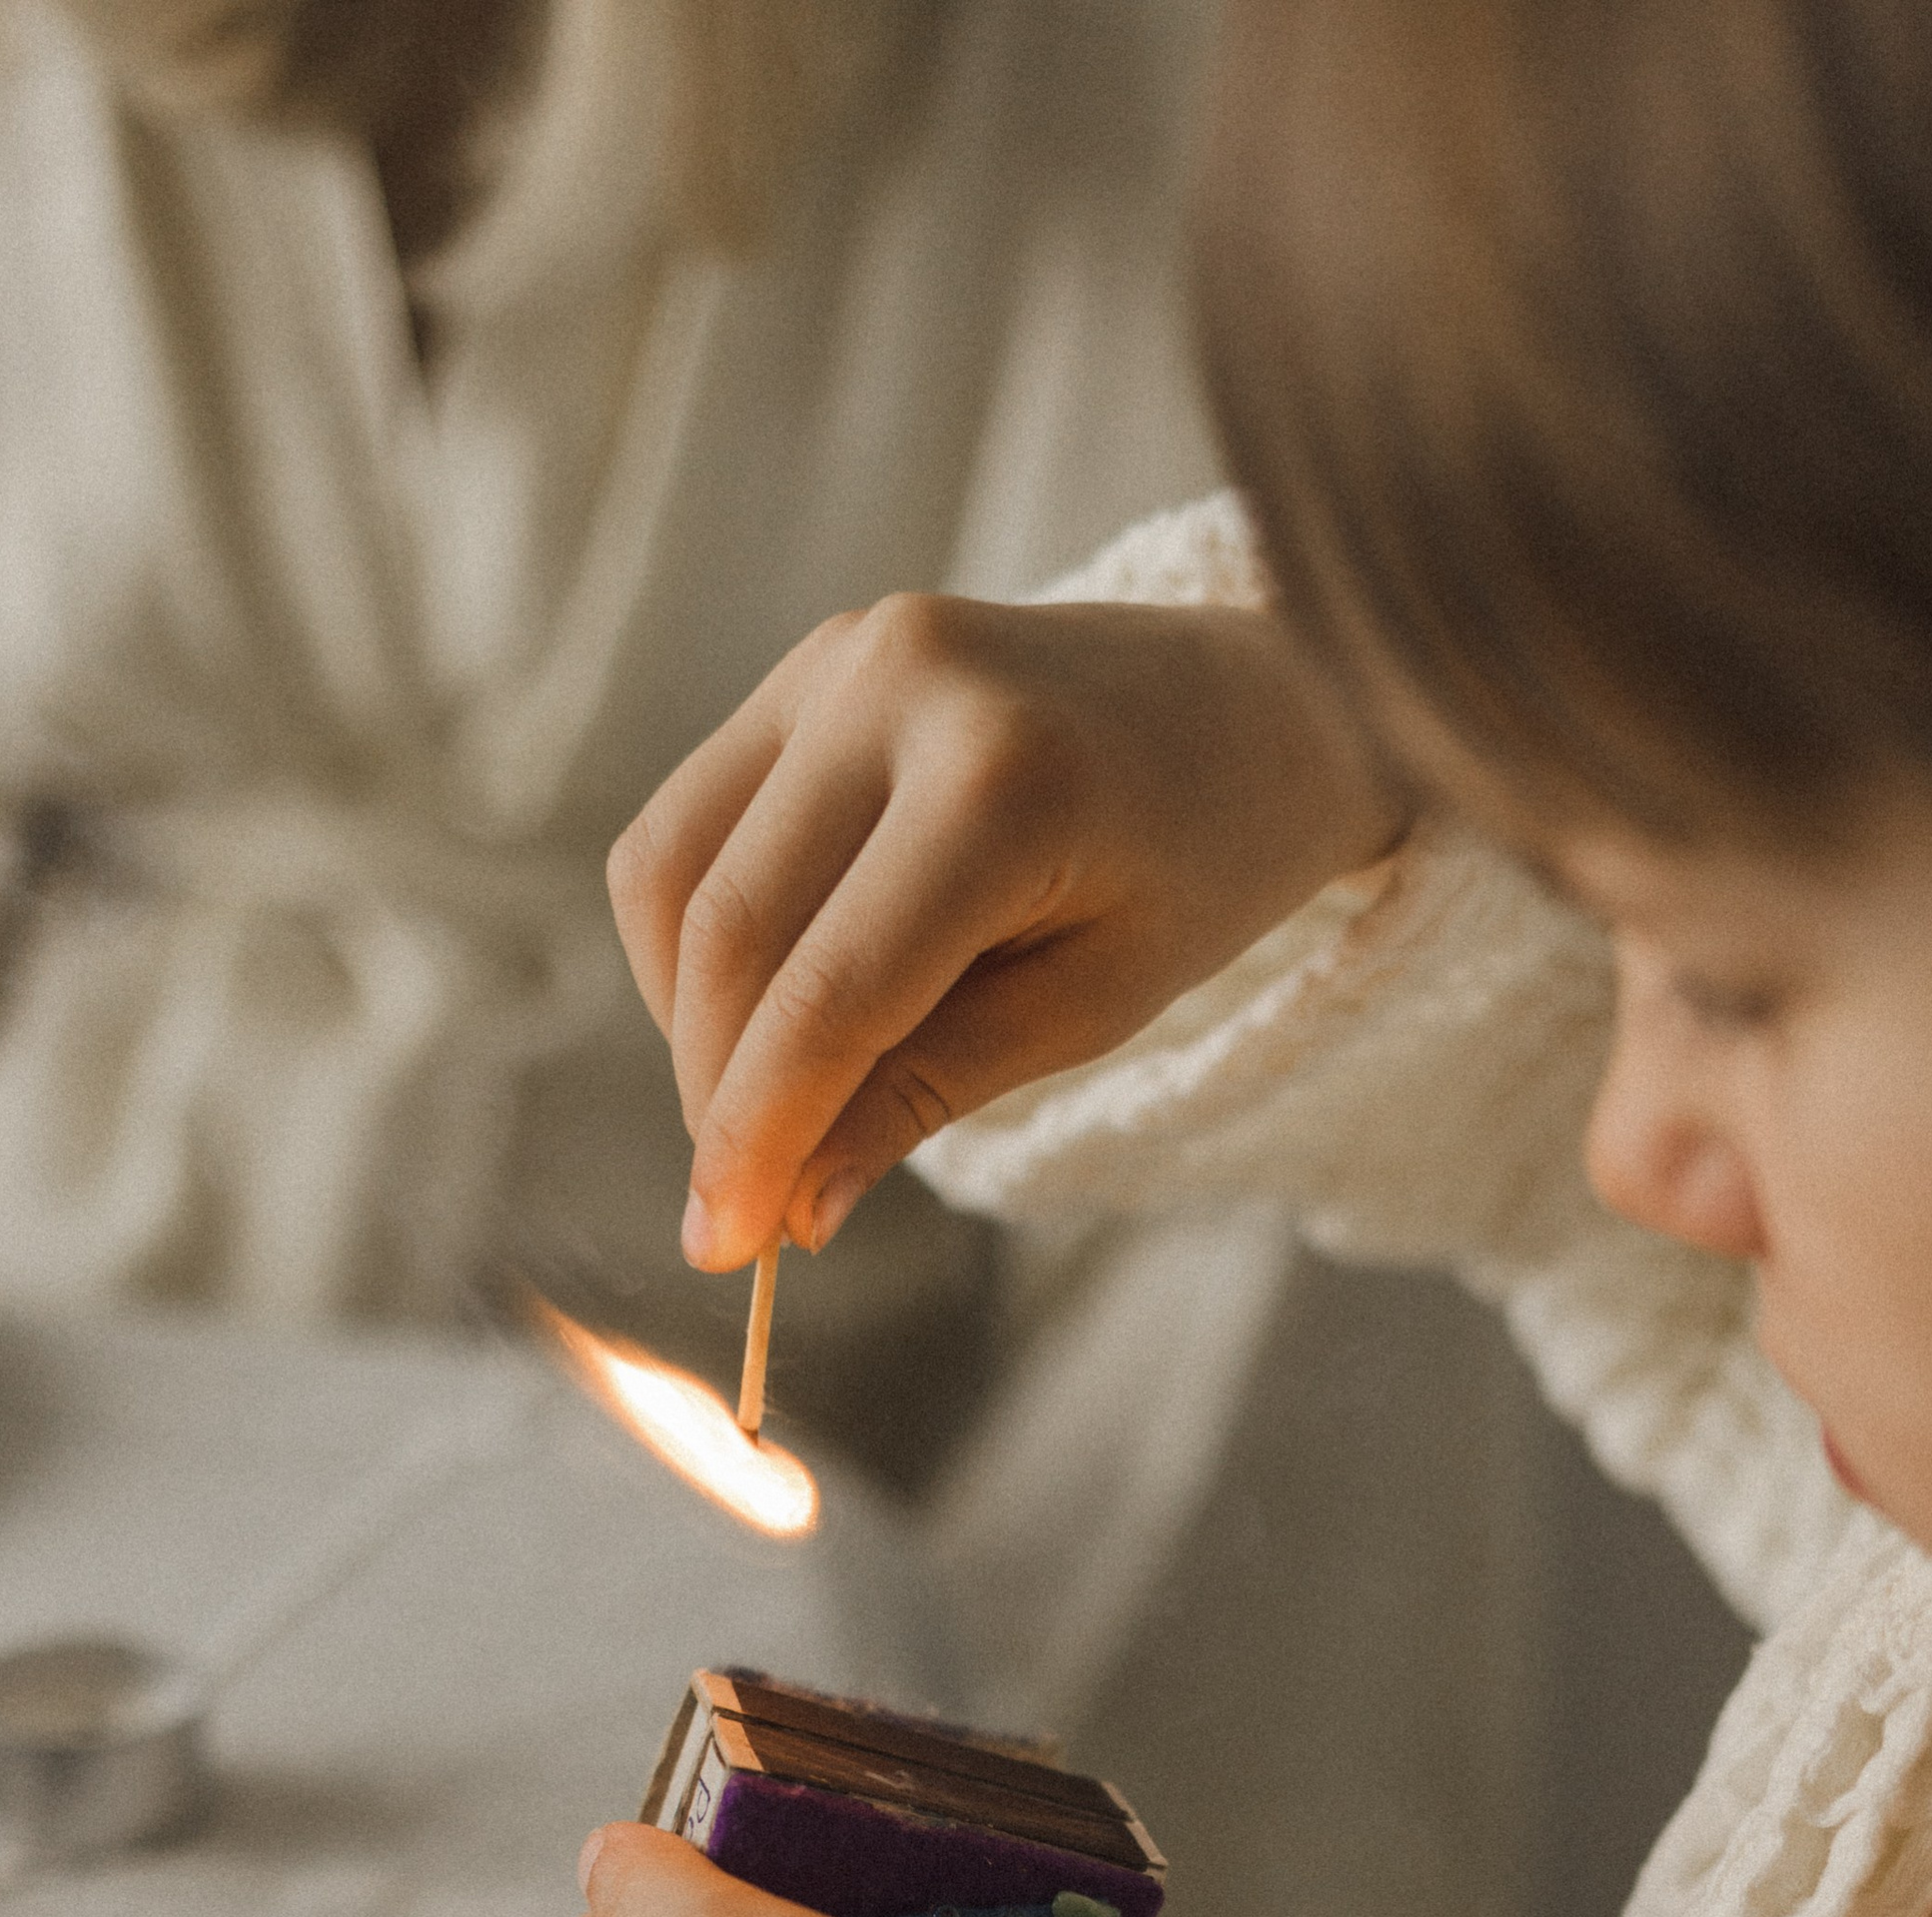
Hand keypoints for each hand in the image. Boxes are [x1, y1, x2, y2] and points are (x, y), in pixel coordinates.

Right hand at [608, 593, 1405, 1270]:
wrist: (1256, 701)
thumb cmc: (1198, 866)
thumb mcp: (1091, 1007)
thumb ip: (931, 1092)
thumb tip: (793, 1207)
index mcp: (1001, 780)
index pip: (830, 992)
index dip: (755, 1132)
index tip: (722, 1247)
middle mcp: (898, 686)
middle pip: (731, 934)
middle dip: (714, 1094)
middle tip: (733, 1211)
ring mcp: (842, 654)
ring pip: (675, 873)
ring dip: (688, 1019)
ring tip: (758, 1106)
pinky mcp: (813, 661)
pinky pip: (691, 821)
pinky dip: (697, 938)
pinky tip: (762, 1009)